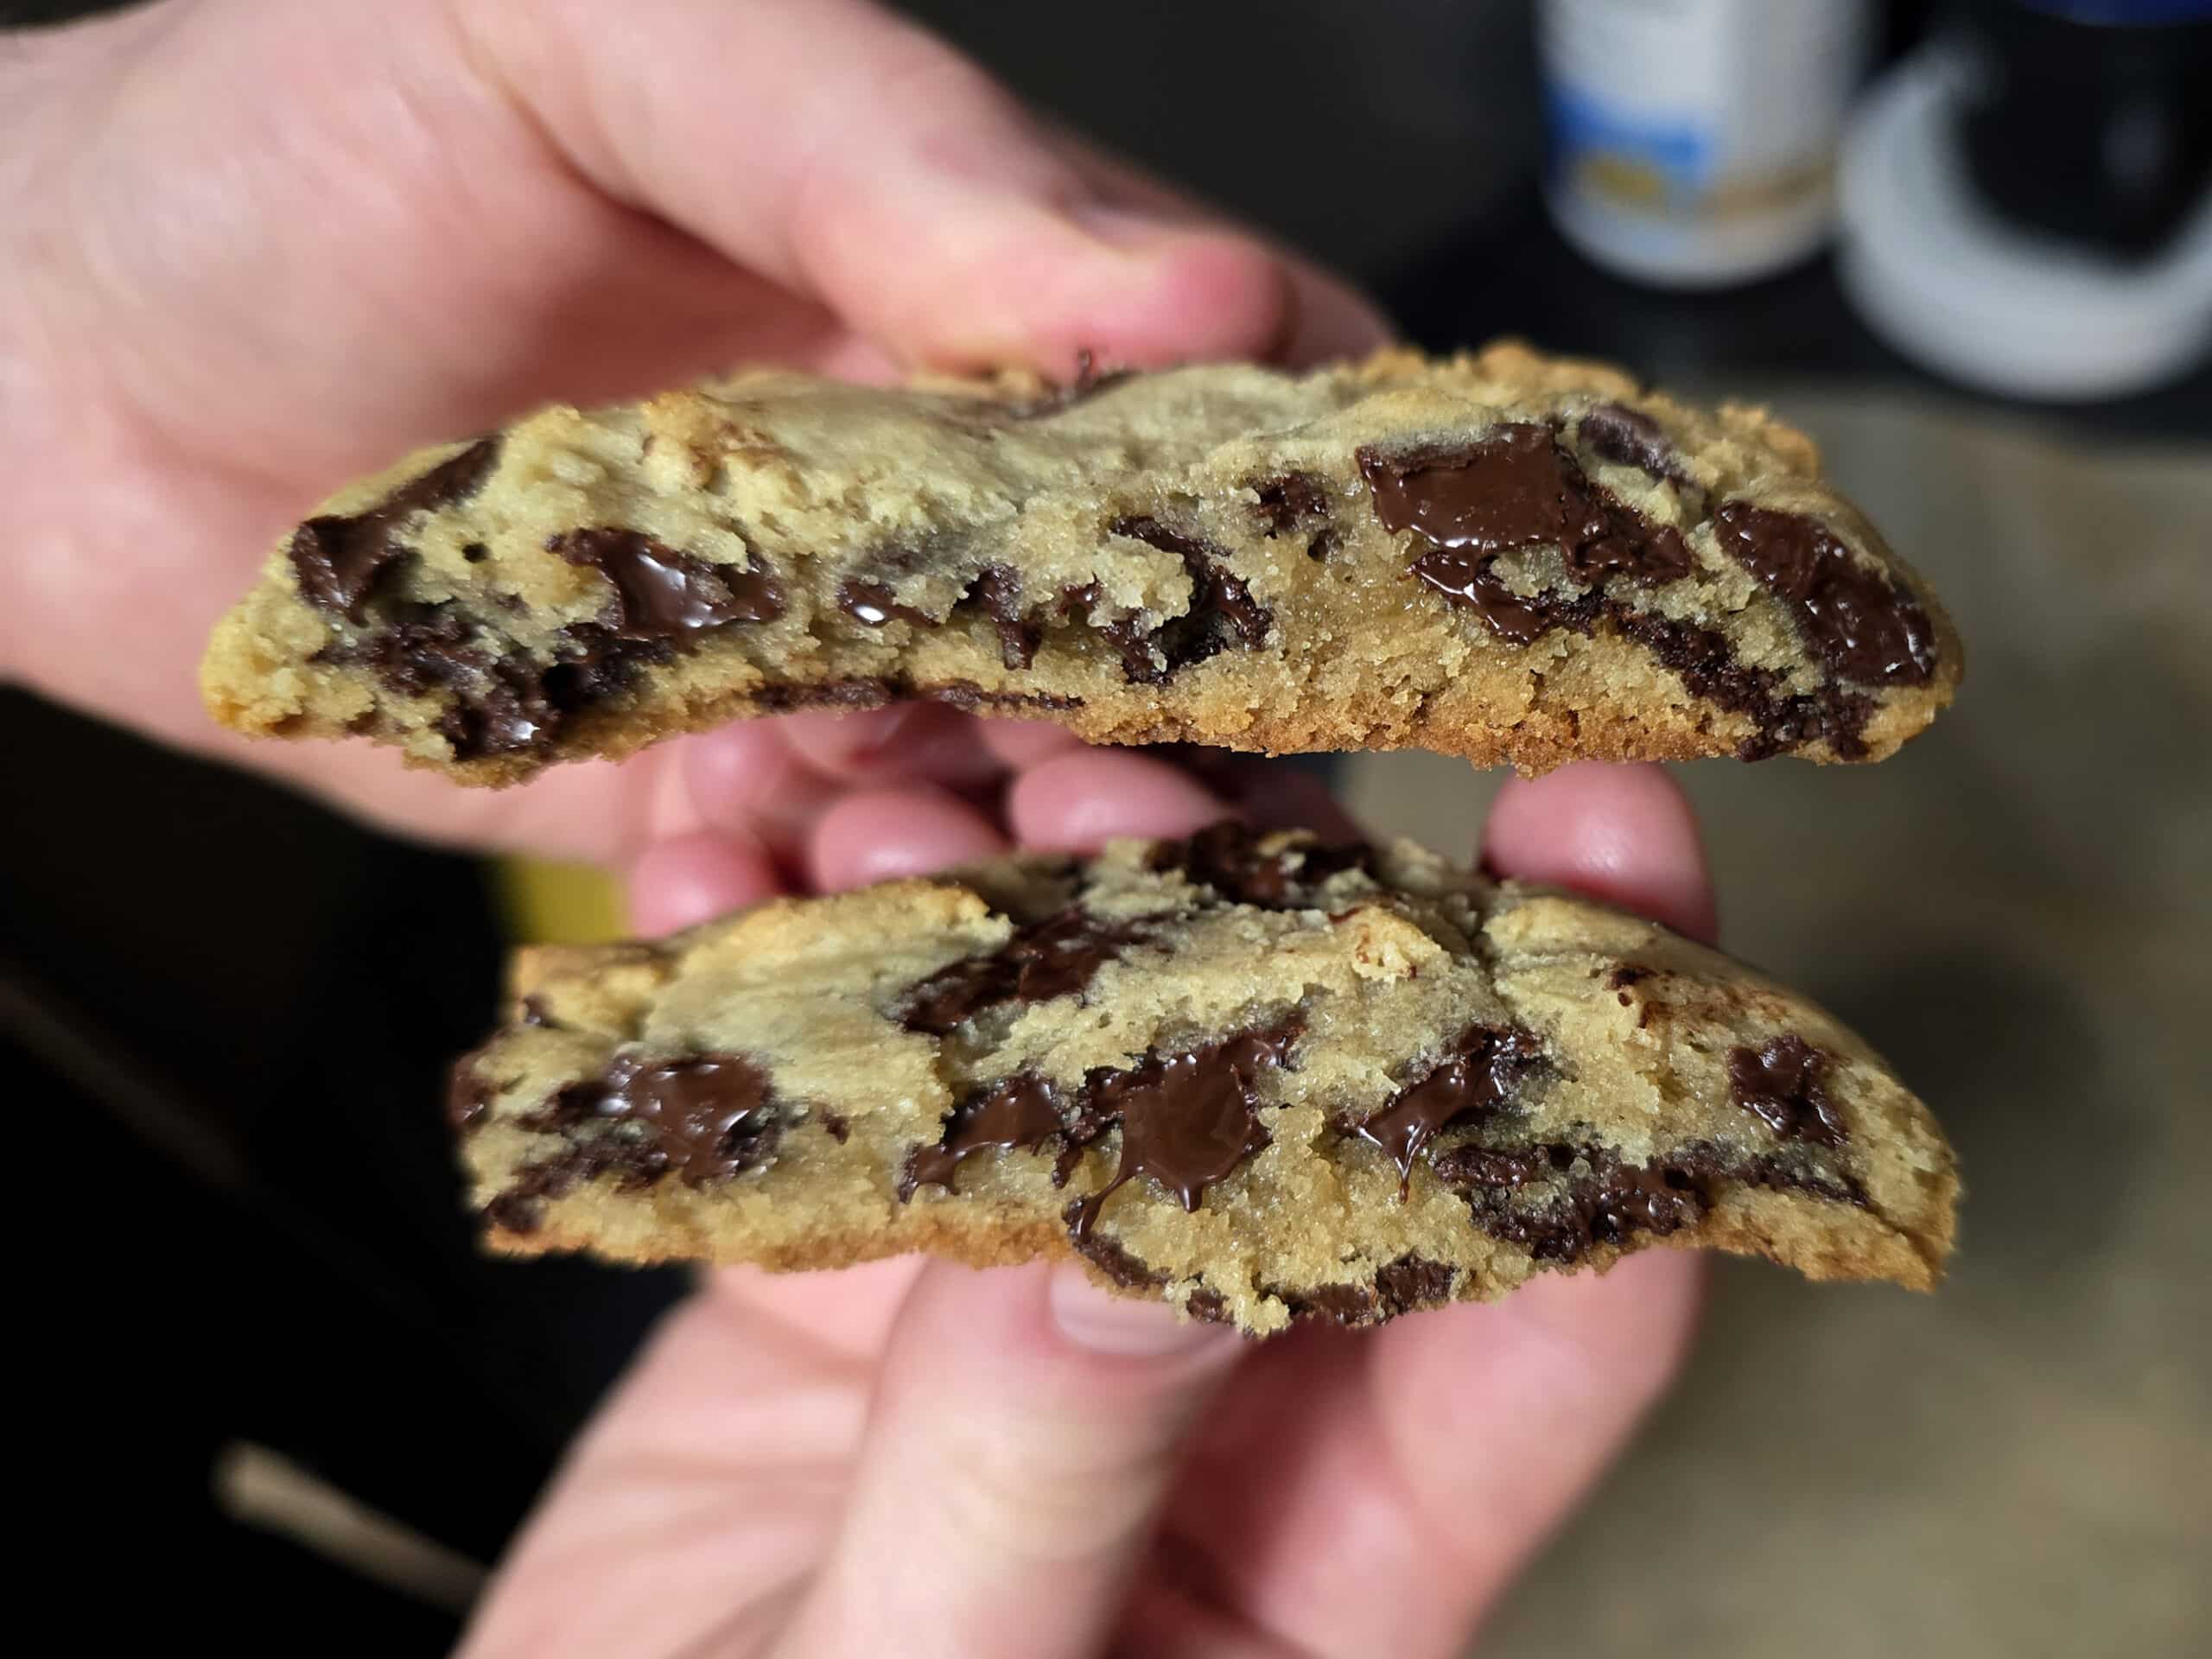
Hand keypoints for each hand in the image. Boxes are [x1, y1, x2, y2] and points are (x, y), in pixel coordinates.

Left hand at [2, 0, 1388, 872]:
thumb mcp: (602, 39)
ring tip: (869, 848)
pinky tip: (698, 868)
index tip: (1304, 622)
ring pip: (1023, 813)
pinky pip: (825, 906)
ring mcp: (840, 665)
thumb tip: (1202, 300)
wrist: (38, 363)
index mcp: (991, 298)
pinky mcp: (714, 801)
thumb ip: (893, 152)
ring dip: (996, 867)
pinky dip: (800, 923)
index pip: (1262, 412)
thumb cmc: (300, 137)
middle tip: (1085, 795)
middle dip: (1172, 757)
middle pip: (1175, 664)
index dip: (1324, 522)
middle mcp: (947, 502)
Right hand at [458, 763, 1713, 1658]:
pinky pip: (835, 1075)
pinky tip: (704, 863)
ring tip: (872, 812)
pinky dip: (765, 957)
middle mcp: (1214, 1388)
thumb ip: (1040, 1492)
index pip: (1548, 1296)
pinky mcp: (850, 1271)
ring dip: (976, 889)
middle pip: (1297, 1088)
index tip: (1608, 825)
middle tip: (1098, 771)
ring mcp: (1025, 1309)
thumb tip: (1126, 1239)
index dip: (1599, 1060)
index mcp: (1335, 1540)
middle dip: (1226, 894)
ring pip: (1063, 1034)